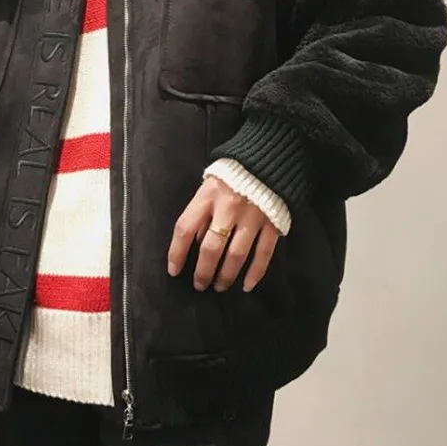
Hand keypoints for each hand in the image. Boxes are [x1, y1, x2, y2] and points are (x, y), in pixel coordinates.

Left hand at [168, 176, 279, 292]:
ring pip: (236, 255)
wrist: (267, 158)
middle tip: (200, 285)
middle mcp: (228, 208)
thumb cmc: (231, 175)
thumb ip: (201, 212)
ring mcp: (252, 217)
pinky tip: (247, 285)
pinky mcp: (272, 223)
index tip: (174, 271)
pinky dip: (255, 272)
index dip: (177, 253)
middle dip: (203, 271)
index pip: (185, 229)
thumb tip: (194, 244)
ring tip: (219, 287)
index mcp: (207, 197)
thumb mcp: (208, 187)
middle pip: (211, 248)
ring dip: (226, 275)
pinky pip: (263, 253)